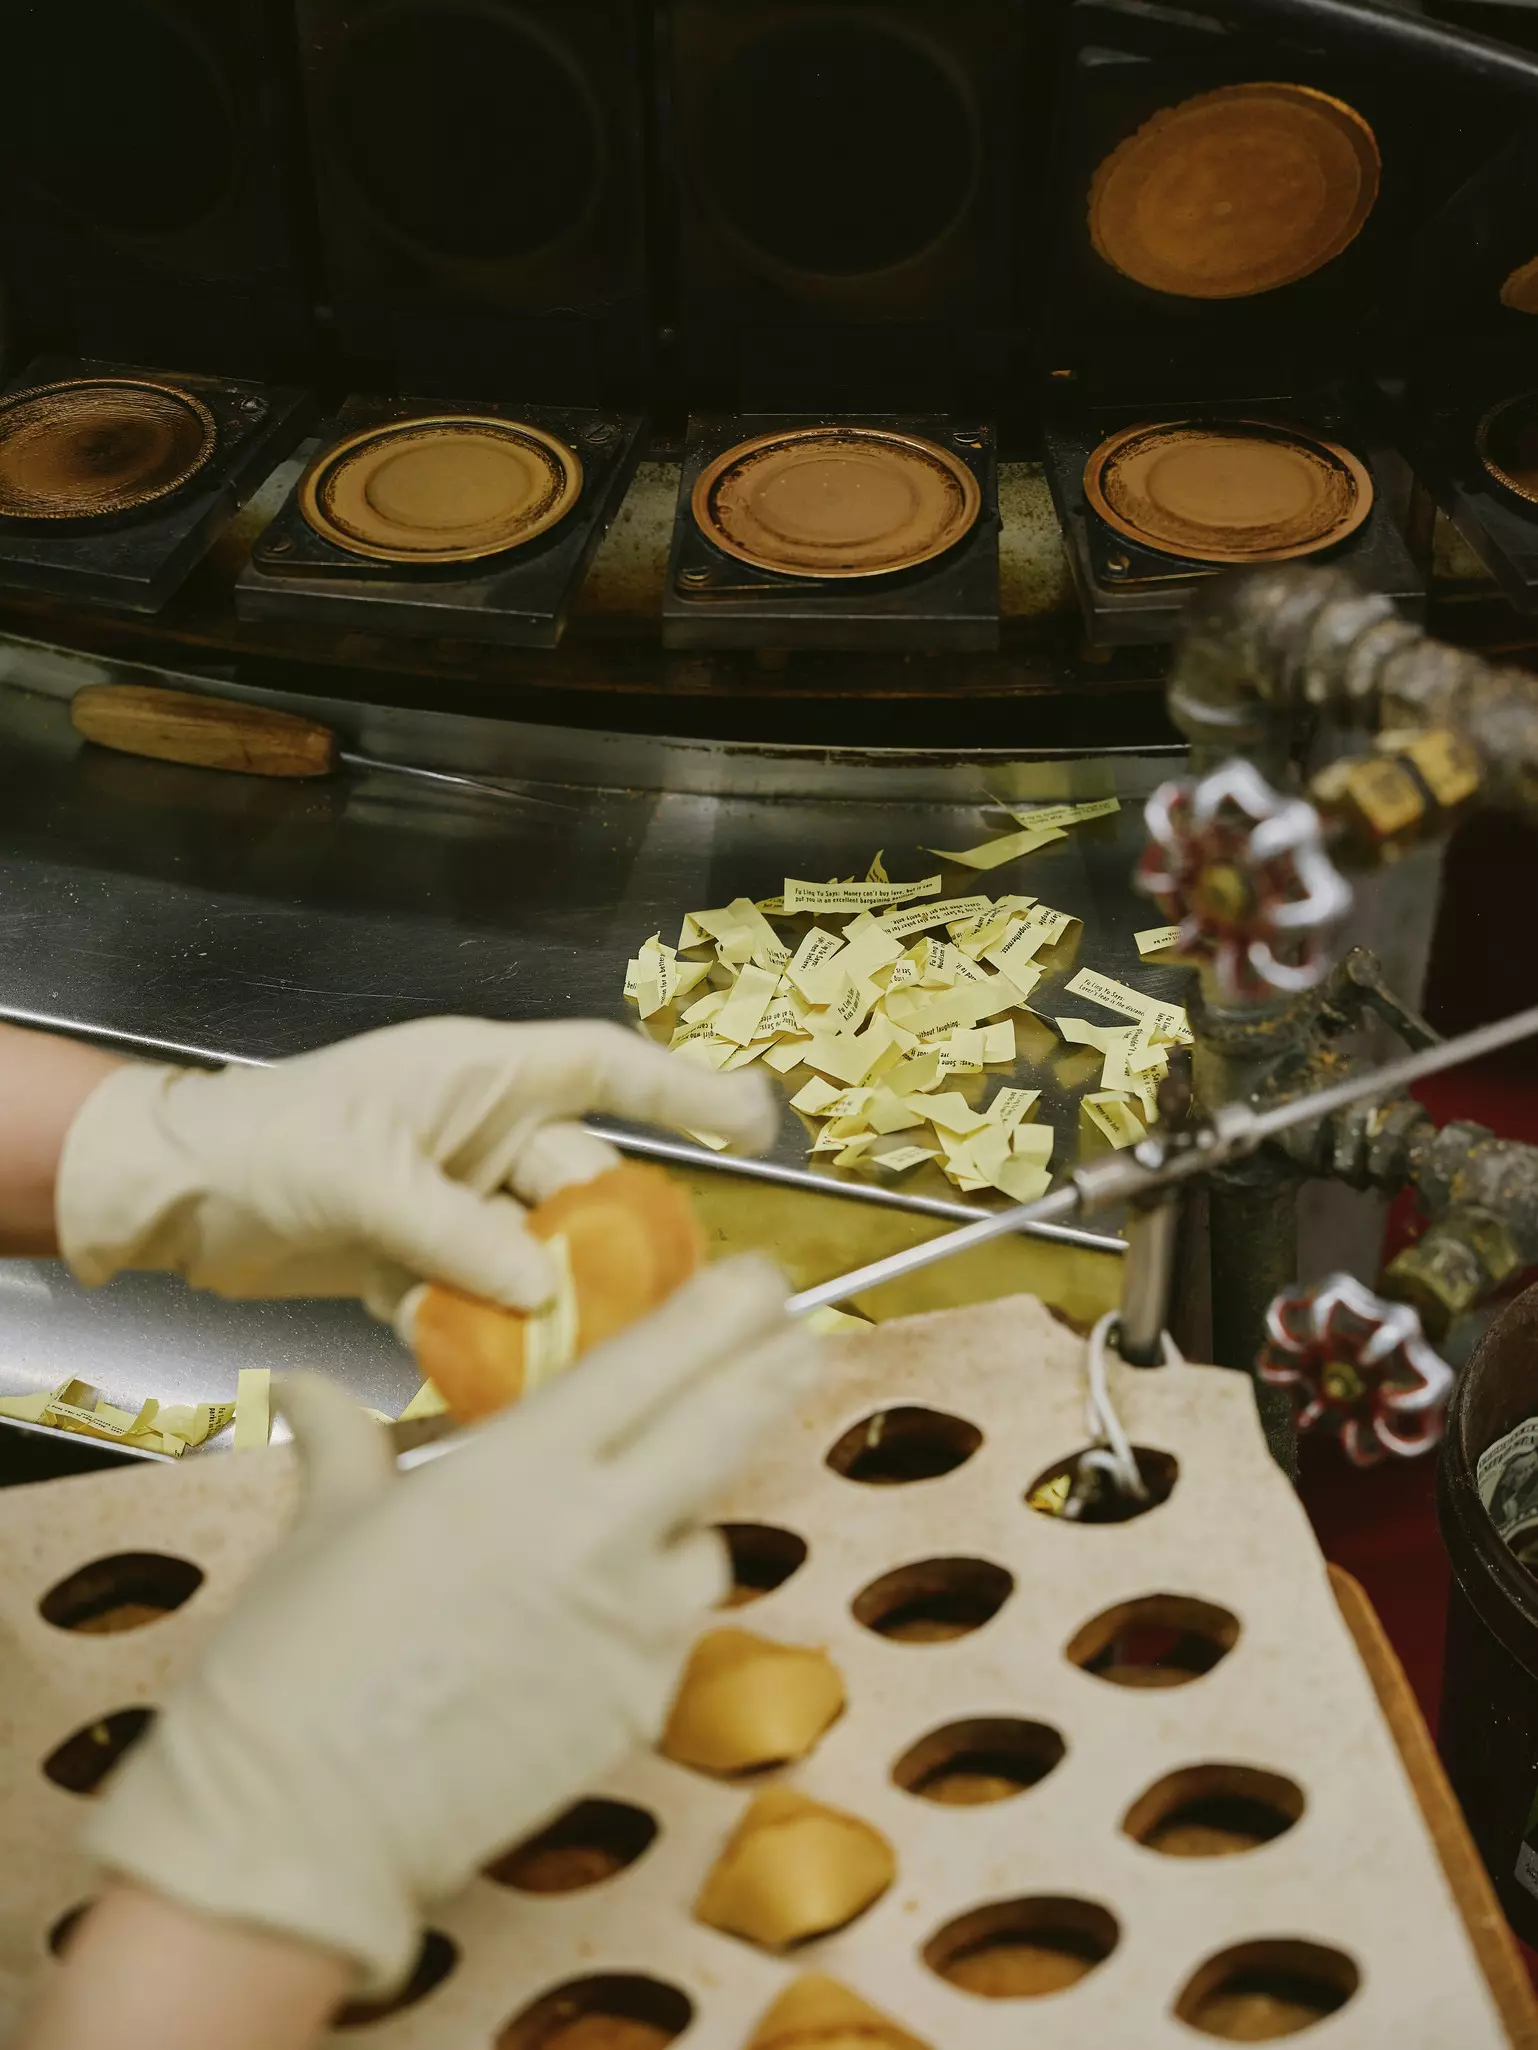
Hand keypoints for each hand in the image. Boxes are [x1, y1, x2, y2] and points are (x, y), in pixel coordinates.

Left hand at [56, 1017, 775, 1318]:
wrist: (166, 1198)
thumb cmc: (260, 1143)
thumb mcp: (361, 1178)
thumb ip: (456, 1234)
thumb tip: (544, 1290)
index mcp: (478, 1077)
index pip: (604, 1069)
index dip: (687, 1089)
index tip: (756, 1125)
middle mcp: (478, 1132)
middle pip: (577, 1186)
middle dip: (599, 1247)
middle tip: (626, 1308)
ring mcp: (451, 1196)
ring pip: (531, 1254)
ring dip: (537, 1306)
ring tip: (548, 1356)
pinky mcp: (418, 1255)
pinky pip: (477, 1296)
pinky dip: (476, 1332)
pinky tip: (468, 1363)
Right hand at [82, 1257, 821, 1996]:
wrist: (298, 1829)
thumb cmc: (293, 1669)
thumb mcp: (324, 1528)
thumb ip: (345, 1445)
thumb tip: (309, 1390)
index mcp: (523, 1467)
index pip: (656, 1362)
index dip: (722, 1313)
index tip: (759, 1280)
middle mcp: (599, 1535)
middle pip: (723, 1431)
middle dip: (772, 1372)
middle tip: (801, 1337)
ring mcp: (632, 1628)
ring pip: (705, 1545)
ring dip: (688, 1521)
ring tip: (633, 1523)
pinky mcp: (639, 1710)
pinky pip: (673, 1636)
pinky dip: (650, 1615)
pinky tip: (590, 1627)